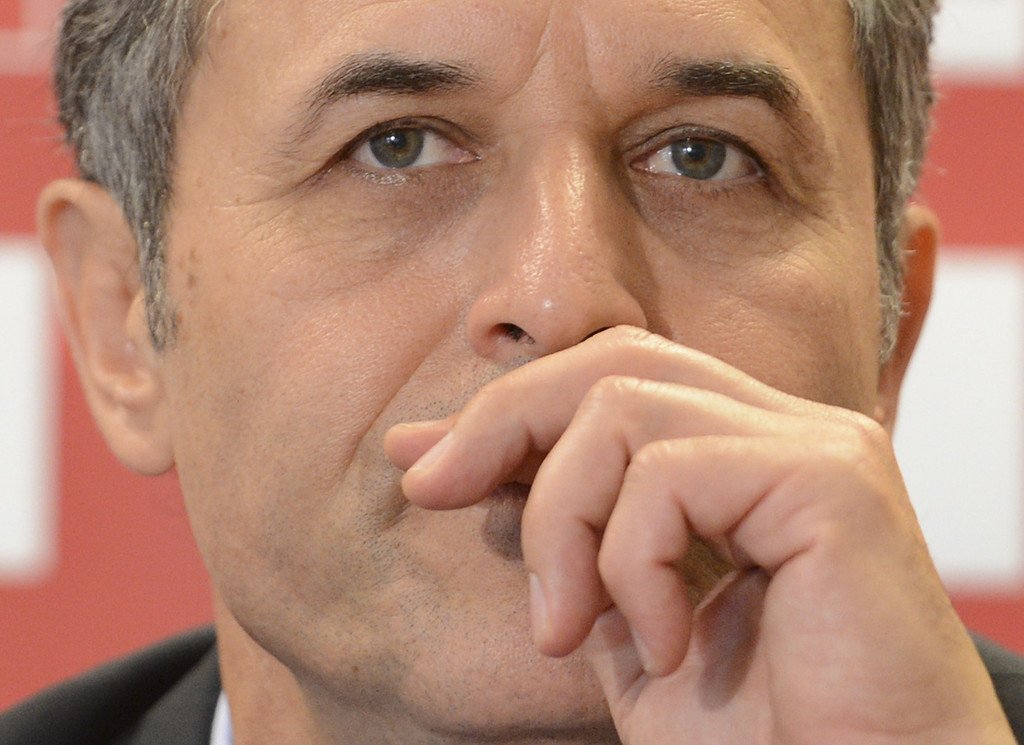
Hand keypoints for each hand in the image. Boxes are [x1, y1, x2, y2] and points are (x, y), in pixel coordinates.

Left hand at [385, 327, 1014, 743]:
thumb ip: (557, 529)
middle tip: (432, 491)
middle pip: (613, 361)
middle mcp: (784, 429)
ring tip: (566, 628)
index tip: (420, 462)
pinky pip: (672, 474)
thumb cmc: (755, 729)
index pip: (610, 380)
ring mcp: (814, 446)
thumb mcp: (616, 615)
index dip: (507, 409)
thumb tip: (437, 457)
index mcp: (741, 452)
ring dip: (562, 523)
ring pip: (623, 408)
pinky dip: (631, 563)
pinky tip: (664, 644)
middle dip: (503, 420)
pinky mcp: (831, 482)